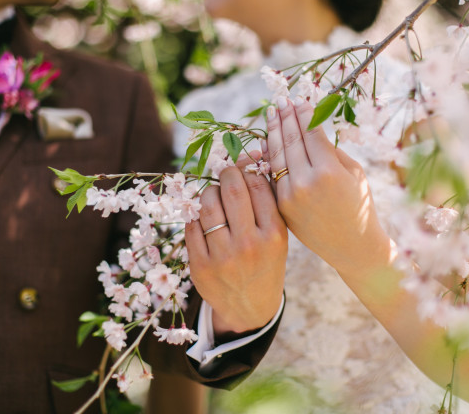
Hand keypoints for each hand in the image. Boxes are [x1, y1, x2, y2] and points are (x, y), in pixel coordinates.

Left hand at [185, 154, 286, 337]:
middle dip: (226, 174)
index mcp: (275, 235)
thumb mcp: (277, 237)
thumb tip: (248, 160)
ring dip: (208, 192)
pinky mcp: (200, 267)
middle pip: (232, 191)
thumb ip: (266, 204)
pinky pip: (191, 227)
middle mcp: (250, 245)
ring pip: (208, 206)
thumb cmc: (265, 263)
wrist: (251, 308)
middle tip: (225, 173)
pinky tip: (202, 216)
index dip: (248, 171)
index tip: (243, 168)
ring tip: (213, 194)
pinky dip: (195, 215)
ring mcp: (223, 257)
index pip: (259, 187)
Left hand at [265, 97, 391, 275]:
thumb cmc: (359, 205)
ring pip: (276, 156)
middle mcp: (306, 182)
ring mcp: (290, 196)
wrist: (352, 246)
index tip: (298, 99)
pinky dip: (269, 156)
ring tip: (271, 114)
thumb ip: (330, 150)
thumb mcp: (354, 173)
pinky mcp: (281, 207)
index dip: (304, 113)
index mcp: (329, 171)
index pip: (311, 132)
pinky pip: (272, 175)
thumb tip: (308, 127)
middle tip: (280, 100)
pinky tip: (268, 141)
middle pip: (291, 140)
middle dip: (285, 117)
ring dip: (273, 132)